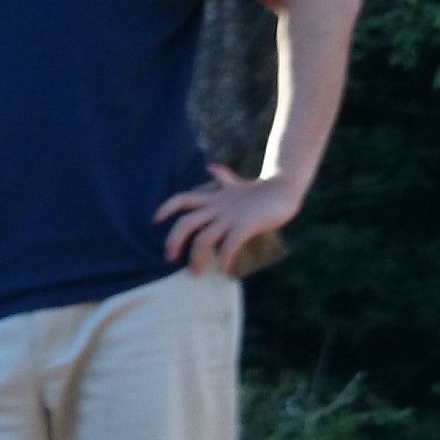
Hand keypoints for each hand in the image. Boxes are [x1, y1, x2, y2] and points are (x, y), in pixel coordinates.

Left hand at [156, 163, 300, 274]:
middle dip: (173, 241)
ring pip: (203, 240)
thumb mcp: (237, 183)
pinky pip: (228, 246)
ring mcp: (230, 217)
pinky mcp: (245, 226)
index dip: (165, 209)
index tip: (154, 221)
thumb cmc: (260, 189)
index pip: (180, 199)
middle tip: (169, 257)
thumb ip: (223, 178)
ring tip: (196, 272)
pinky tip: (223, 271)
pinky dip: (223, 260)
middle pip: (185, 223)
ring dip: (196, 259)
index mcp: (213, 197)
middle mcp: (217, 207)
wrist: (285, 188)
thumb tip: (211, 166)